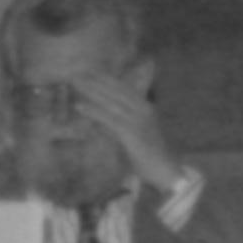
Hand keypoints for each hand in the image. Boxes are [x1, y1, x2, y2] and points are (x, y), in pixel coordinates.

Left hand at [70, 66, 183, 194]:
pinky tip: (79, 106)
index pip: (123, 88)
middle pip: (116, 91)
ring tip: (76, 83)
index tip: (89, 71)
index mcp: (145, 108)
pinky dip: (93, 111)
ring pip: (111, 102)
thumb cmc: (149, 157)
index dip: (105, 79)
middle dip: (96, 80)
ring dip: (92, 91)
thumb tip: (99, 123)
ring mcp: (139, 120)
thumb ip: (116, 127)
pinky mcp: (133, 133)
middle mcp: (143, 110)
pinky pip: (109, 119)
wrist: (166, 171)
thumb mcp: (131, 137)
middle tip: (77, 72)